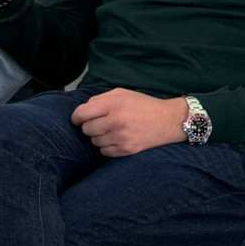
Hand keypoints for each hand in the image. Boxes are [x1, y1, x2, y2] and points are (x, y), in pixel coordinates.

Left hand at [72, 89, 188, 157]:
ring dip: (98, 137)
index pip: (81, 114)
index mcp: (113, 103)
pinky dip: (106, 146)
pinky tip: (116, 139)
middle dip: (89, 126)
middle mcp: (116, 120)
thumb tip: (82, 110)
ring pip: (94, 141)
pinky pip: (104, 152)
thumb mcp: (122, 93)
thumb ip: (100, 99)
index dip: (76, 117)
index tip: (78, 119)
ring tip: (111, 130)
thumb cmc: (143, 105)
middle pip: (86, 129)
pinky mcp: (127, 150)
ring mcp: (121, 137)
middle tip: (99, 123)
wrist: (168, 120)